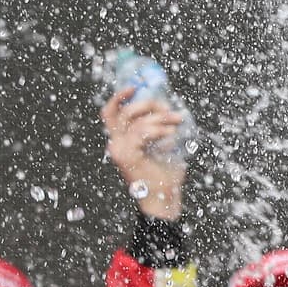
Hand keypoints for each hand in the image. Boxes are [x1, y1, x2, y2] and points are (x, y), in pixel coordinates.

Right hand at [100, 90, 185, 220]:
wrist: (164, 200)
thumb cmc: (165, 175)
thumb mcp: (163, 146)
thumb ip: (159, 129)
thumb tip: (168, 108)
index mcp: (121, 141)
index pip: (110, 113)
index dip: (119, 97)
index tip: (134, 87)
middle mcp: (116, 145)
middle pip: (125, 112)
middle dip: (149, 105)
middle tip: (169, 109)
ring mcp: (119, 151)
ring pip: (137, 122)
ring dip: (161, 119)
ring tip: (177, 122)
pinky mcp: (127, 156)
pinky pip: (142, 132)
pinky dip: (159, 130)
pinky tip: (171, 134)